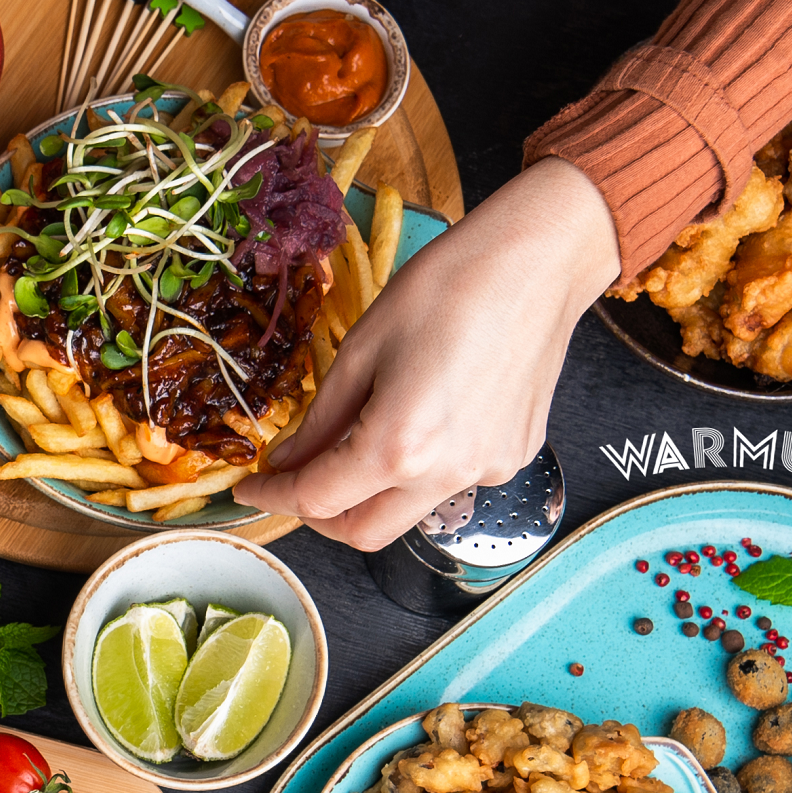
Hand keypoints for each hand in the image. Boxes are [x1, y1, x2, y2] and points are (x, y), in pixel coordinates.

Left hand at [233, 157, 619, 549]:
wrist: (539, 260)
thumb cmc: (449, 286)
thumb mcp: (362, 347)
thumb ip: (320, 420)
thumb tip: (287, 461)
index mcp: (397, 447)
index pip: (316, 501)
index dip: (274, 498)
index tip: (251, 487)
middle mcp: (444, 475)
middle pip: (364, 532)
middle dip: (322, 516)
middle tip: (299, 479)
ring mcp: (484, 472)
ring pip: (407, 512)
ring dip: (372, 492)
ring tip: (363, 436)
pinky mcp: (511, 459)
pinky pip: (449, 483)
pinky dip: (419, 468)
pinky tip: (423, 417)